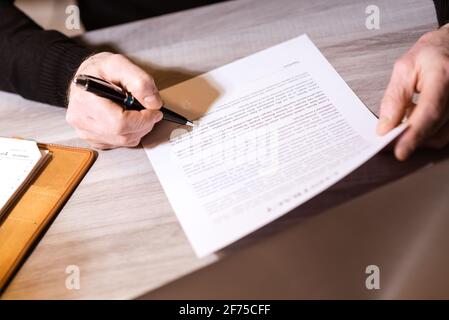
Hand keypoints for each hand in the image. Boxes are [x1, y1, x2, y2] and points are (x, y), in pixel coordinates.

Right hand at [67, 52, 162, 148]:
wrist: (85, 77)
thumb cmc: (98, 70)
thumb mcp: (119, 63)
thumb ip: (140, 81)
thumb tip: (153, 103)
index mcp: (85, 101)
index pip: (120, 123)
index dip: (143, 120)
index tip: (154, 111)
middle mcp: (81, 120)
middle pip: (123, 135)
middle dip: (144, 124)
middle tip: (150, 111)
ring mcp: (85, 132)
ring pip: (123, 141)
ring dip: (138, 129)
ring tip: (139, 113)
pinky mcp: (92, 138)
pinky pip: (118, 144)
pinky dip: (130, 134)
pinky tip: (128, 119)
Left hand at [377, 24, 448, 159]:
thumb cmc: (432, 54)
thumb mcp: (405, 68)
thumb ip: (394, 98)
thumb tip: (384, 127)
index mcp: (444, 75)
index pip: (429, 112)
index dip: (414, 134)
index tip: (400, 151)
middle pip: (433, 127)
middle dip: (407, 138)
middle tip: (387, 139)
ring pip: (440, 136)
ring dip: (417, 135)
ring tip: (407, 115)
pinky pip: (445, 134)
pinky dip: (427, 132)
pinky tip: (418, 117)